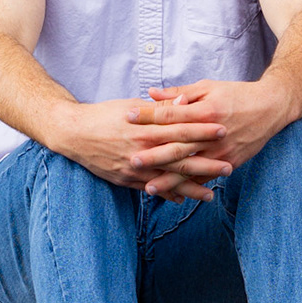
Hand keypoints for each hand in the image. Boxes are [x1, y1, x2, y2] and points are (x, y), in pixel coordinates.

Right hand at [48, 98, 226, 201]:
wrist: (72, 133)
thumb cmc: (104, 115)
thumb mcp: (131, 106)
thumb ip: (159, 109)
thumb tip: (185, 102)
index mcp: (145, 128)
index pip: (180, 129)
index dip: (202, 130)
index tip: (223, 130)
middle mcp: (141, 150)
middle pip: (179, 158)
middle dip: (205, 164)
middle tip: (229, 167)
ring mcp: (133, 168)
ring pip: (168, 180)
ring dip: (190, 188)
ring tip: (211, 194)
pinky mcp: (124, 179)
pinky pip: (150, 189)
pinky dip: (166, 194)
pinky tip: (182, 200)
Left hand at [132, 80, 292, 173]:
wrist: (271, 108)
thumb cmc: (237, 94)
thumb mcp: (208, 87)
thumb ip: (179, 92)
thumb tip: (151, 93)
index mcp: (204, 110)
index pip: (170, 113)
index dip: (148, 115)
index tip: (127, 117)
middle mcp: (211, 133)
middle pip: (178, 145)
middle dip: (154, 154)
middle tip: (131, 160)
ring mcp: (221, 151)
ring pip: (191, 168)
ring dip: (170, 179)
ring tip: (148, 187)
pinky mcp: (230, 162)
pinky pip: (207, 177)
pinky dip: (191, 187)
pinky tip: (175, 195)